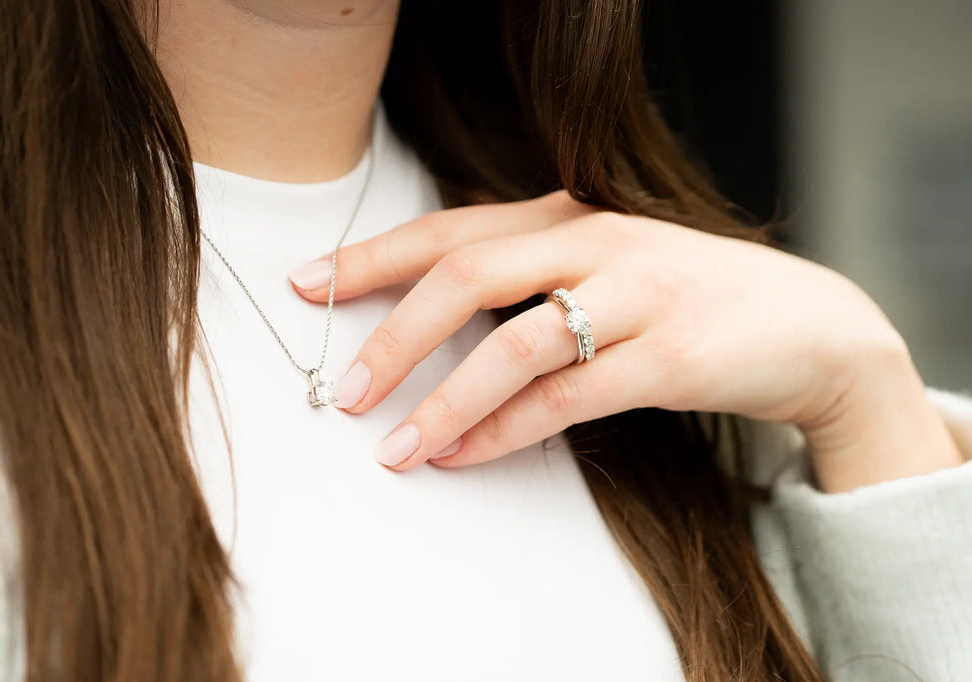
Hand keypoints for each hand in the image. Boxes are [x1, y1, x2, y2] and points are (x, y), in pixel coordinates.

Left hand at [290, 191, 961, 489]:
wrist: (808, 324)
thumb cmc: (685, 297)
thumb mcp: (606, 266)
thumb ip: (530, 280)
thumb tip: (433, 326)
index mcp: (570, 215)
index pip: (453, 230)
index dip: (375, 258)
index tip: (310, 285)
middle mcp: (597, 241)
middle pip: (468, 275)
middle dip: (393, 335)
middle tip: (345, 392)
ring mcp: (638, 294)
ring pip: (514, 344)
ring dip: (444, 400)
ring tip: (396, 447)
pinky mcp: (670, 356)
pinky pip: (567, 398)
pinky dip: (506, 431)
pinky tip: (465, 454)